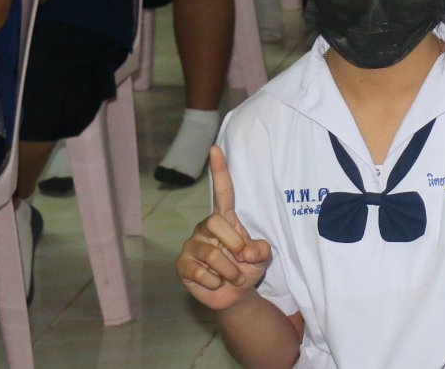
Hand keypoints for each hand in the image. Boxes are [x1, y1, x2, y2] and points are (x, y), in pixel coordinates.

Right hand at [177, 147, 273, 310]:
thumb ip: (261, 250)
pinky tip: (216, 283)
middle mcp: (205, 228)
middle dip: (234, 244)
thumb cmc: (247, 268)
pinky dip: (215, 282)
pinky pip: (199, 272)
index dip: (219, 170)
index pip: (222, 191)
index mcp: (225, 219)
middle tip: (243, 261)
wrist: (234, 295)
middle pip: (215, 223)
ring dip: (229, 270)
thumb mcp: (262, 258)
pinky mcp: (182, 265)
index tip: (215, 148)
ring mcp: (192, 245)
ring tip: (234, 277)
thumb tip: (247, 250)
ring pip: (211, 254)